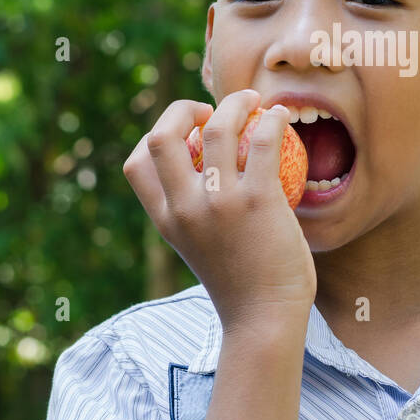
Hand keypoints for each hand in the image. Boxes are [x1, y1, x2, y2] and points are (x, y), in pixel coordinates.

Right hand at [123, 90, 316, 331]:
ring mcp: (219, 203)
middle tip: (212, 108)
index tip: (185, 131)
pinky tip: (282, 116)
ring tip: (253, 100)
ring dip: (235, 103)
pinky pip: (263, 141)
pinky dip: (272, 119)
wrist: (265, 319)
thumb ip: (195, 214)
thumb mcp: (199, 248)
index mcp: (165, 220)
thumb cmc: (241, 285)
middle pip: (162, 136)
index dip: (155, 135)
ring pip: (217, 128)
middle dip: (182, 108)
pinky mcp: (258, 200)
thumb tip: (208, 174)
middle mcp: (185, 207)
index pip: (137, 164)